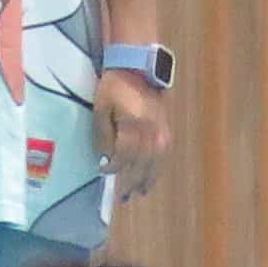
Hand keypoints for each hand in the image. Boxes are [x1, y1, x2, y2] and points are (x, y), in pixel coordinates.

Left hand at [97, 70, 170, 201]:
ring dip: (147, 179)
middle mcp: (151, 130)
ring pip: (155, 163)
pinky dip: (156, 169)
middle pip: (142, 163)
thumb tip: (105, 160)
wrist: (137, 69)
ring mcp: (161, 131)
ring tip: (139, 193)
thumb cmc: (114, 87)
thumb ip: (103, 135)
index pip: (125, 155)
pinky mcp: (166, 130)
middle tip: (123, 197)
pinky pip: (162, 155)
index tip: (104, 173)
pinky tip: (150, 178)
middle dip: (131, 182)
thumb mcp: (101, 108)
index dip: (114, 167)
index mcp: (133, 124)